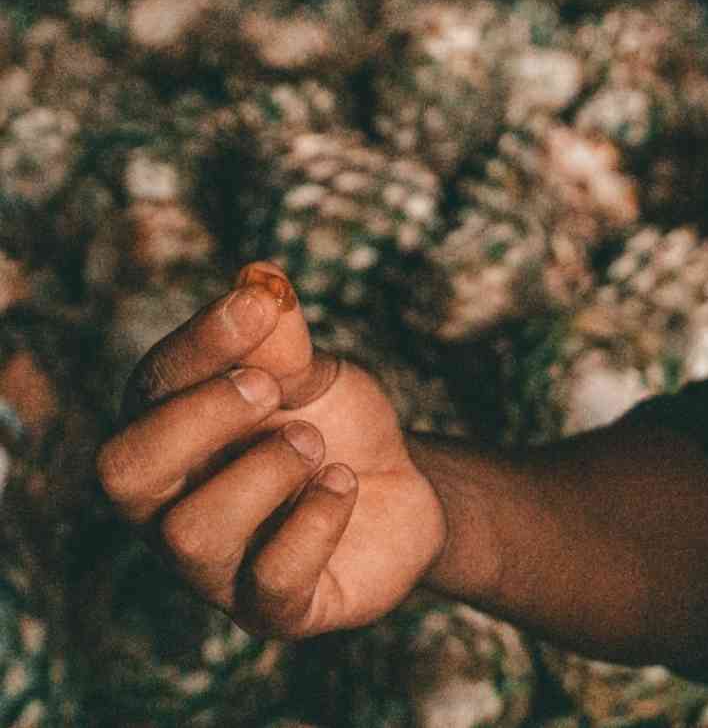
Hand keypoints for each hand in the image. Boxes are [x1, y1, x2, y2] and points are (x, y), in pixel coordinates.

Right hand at [97, 262, 446, 637]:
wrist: (397, 484)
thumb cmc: (334, 421)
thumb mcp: (311, 370)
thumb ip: (279, 335)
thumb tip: (259, 281)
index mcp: (168, 433)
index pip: (149, 389)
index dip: (201, 342)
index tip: (259, 303)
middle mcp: (170, 505)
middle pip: (126, 471)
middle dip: (201, 416)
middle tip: (270, 386)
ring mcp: (217, 566)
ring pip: (193, 534)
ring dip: (265, 471)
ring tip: (315, 446)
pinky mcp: (272, 608)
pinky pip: (272, 580)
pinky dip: (315, 519)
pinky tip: (343, 484)